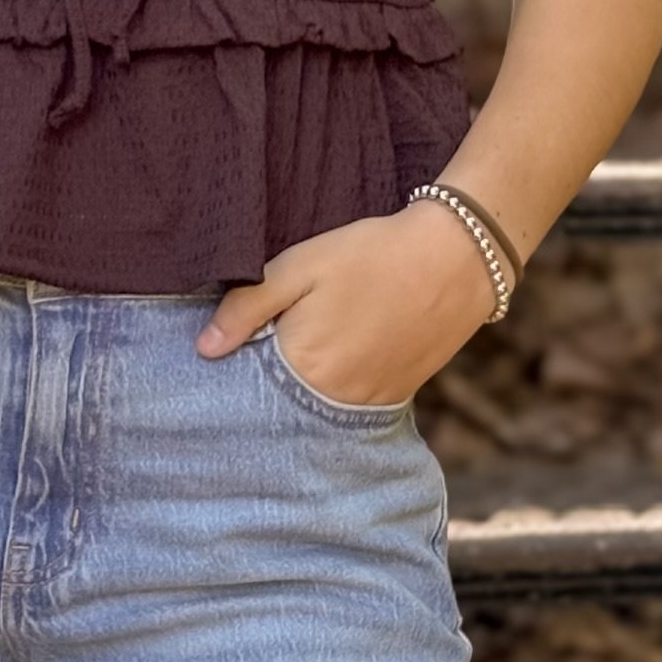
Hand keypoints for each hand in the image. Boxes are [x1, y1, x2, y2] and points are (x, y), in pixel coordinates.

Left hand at [194, 203, 495, 407]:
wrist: (456, 260)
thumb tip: (205, 349)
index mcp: (302, 365)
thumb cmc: (371, 255)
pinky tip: (340, 354)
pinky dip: (336, 388)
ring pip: (316, 407)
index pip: (249, 387)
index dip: (237, 369)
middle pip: (281, 403)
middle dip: (268, 381)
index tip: (231, 351)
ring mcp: (367, 403)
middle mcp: (332, 399)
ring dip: (303, 387)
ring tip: (309, 348)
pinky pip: (350, 405)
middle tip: (274, 342)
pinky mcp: (395, 398)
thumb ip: (248, 307)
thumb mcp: (300, 266)